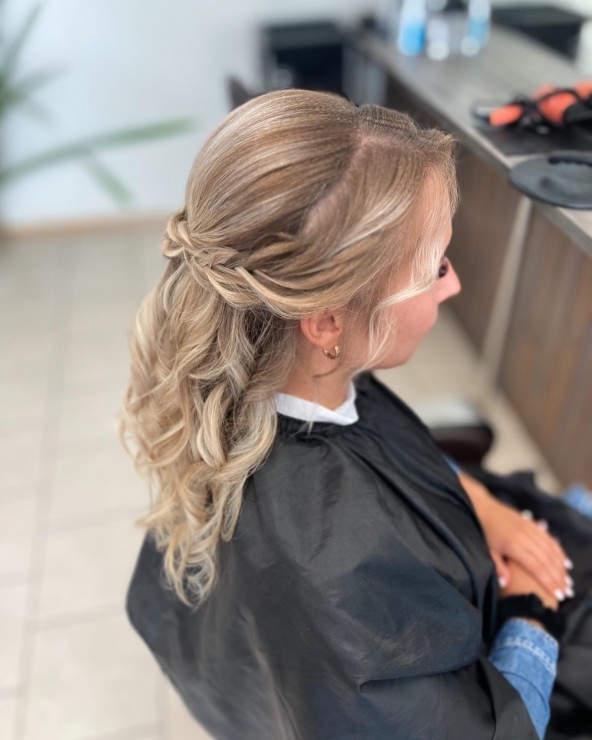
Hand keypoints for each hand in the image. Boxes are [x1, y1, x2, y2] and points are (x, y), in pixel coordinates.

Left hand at [458, 472, 573, 601]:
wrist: (482, 507)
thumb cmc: (483, 532)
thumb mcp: (487, 551)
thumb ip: (498, 568)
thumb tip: (506, 585)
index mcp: (513, 545)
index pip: (535, 567)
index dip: (548, 581)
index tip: (557, 594)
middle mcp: (524, 536)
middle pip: (546, 559)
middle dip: (558, 577)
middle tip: (567, 591)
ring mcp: (528, 528)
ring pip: (550, 549)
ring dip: (560, 565)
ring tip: (567, 580)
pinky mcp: (530, 523)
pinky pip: (548, 538)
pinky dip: (558, 550)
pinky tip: (564, 561)